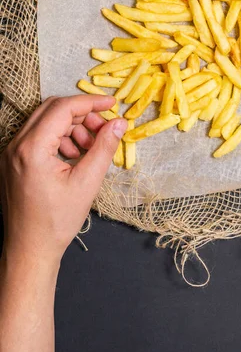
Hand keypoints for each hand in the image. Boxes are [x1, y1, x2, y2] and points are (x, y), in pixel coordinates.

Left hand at [0, 95, 126, 265]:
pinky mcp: (12, 161)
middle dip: (82, 115)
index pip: (63, 108)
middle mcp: (15, 145)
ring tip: (89, 149)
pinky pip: (37, 136)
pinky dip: (58, 138)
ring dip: (71, 127)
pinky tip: (73, 157)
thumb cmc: (57, 222)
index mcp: (32, 149)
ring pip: (44, 121)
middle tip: (104, 130)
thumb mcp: (87, 183)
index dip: (91, 102)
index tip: (112, 105)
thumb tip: (119, 124)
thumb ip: (104, 149)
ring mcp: (10, 152)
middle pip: (52, 110)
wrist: (30, 249)